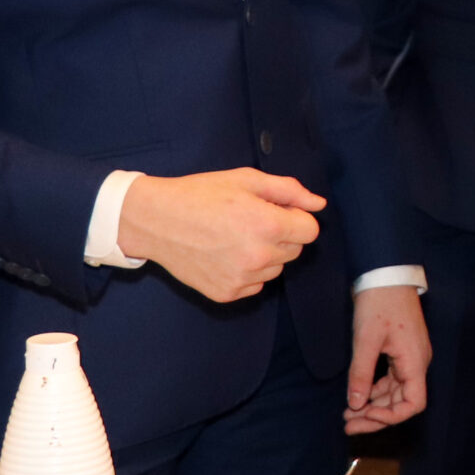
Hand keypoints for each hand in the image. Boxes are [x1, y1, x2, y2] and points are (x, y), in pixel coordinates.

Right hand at [118, 169, 321, 301]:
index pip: (310, 230)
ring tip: (233, 237)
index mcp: (269, 226)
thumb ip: (289, 191)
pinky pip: (254, 285)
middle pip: (294, 250)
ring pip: (275, 269)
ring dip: (264, 255)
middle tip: (248, 221)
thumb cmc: (201, 195)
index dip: (294, 218)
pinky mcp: (227, 294)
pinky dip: (246, 272)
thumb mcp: (247, 180)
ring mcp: (242, 279)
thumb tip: (319, 204)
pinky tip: (223, 255)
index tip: (273, 211)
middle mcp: (259, 257)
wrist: (155, 220)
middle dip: (281, 235)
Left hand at [345, 285, 430, 433]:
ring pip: (395, 393)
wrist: (386, 274)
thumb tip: (355, 406)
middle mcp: (416, 364)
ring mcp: (409, 358)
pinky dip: (375, 391)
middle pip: (402, 402)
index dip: (390, 417)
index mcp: (415, 362)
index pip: (413, 404)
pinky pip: (390, 381)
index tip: (364, 414)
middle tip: (347, 424)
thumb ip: (361, 374)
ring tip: (347, 413)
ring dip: (373, 405)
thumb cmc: (379, 304)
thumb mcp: (366, 340)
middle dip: (376, 416)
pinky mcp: (400, 352)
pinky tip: (357, 395)